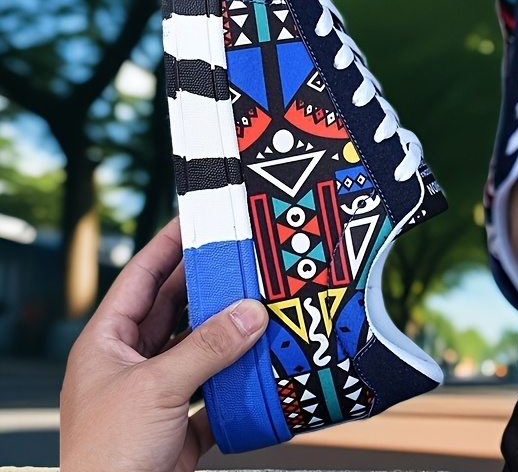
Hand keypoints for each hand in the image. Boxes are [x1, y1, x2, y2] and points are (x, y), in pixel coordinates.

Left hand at [60, 218, 267, 471]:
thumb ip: (207, 347)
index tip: (196, 220)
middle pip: (173, 309)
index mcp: (106, 344)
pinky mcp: (179, 424)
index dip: (166, 246)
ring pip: (198, 348)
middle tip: (241, 259)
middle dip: (208, 286)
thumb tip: (250, 311)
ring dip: (228, 333)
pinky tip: (260, 364)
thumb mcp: (157, 389)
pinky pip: (214, 389)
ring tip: (260, 305)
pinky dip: (238, 379)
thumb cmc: (106, 461)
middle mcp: (129, 364)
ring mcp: (155, 394)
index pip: (139, 278)